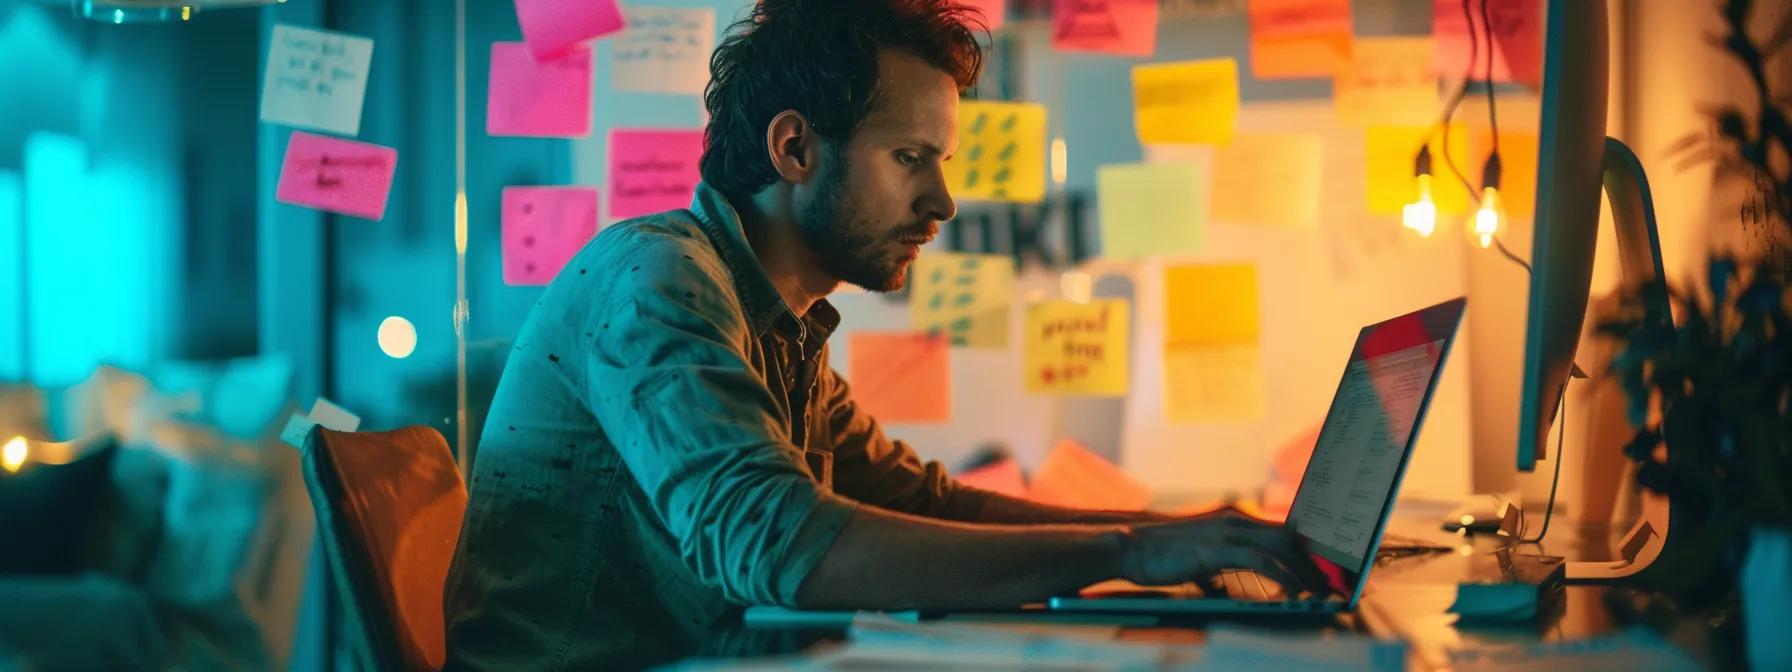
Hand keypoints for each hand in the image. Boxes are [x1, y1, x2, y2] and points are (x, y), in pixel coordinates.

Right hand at [1117, 511, 1331, 596]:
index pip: (1278, 532)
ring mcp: (1227, 532)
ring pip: (1281, 548)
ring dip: (1305, 572)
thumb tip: (1215, 582)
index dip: (1303, 551)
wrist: (1131, 548)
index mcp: (1231, 521)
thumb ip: (1211, 567)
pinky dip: (1284, 577)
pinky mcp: (1219, 549)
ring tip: (1319, 592)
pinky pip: (1263, 562)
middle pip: (1288, 538)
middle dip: (1312, 563)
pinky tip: (1294, 593)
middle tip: (1329, 586)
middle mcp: (1234, 521)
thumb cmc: (1158, 557)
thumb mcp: (1193, 559)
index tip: (1319, 571)